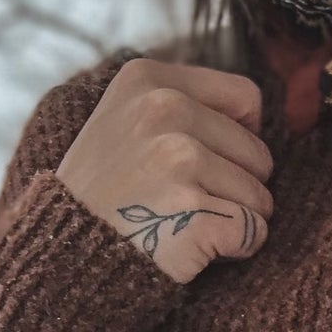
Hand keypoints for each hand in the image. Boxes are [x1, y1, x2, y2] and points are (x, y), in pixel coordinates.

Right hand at [56, 58, 273, 282]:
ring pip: (261, 197)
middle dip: (238, 185)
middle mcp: (165, 109)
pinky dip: (237, 249)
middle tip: (187, 201)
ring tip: (185, 222)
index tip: (208, 160)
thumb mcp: (127, 120)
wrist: (69, 252)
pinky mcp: (195, 212)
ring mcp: (179, 160)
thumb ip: (184, 107)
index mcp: (151, 79)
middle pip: (260, 154)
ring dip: (236, 220)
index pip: (246, 98)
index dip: (241, 137)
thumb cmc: (109, 193)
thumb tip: (257, 121)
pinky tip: (195, 246)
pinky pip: (254, 232)